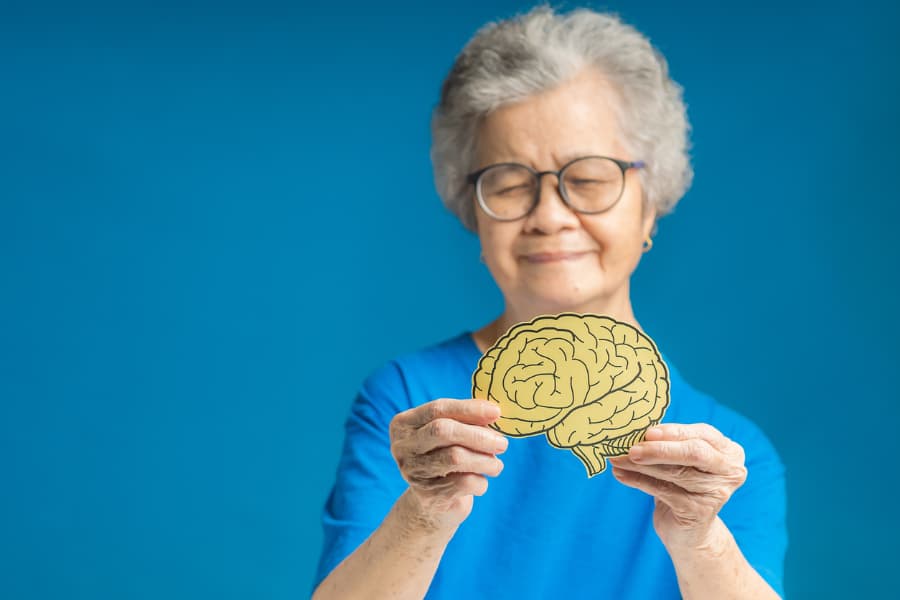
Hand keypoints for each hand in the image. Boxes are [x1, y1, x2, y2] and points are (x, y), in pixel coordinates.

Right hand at [389, 398, 507, 530]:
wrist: (431, 506)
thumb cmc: (443, 459)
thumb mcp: (449, 437)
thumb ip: (465, 422)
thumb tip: (492, 414)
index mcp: (404, 424)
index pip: (437, 409)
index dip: (469, 409)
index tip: (496, 412)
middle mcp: (403, 447)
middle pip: (443, 431)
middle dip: (478, 435)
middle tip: (502, 443)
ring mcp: (412, 471)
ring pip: (456, 457)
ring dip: (485, 460)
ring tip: (496, 465)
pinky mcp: (427, 495)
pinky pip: (463, 482)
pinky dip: (481, 482)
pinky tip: (481, 482)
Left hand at [609, 423, 746, 549]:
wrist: (688, 531)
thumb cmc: (682, 486)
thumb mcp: (680, 461)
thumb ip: (668, 445)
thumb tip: (633, 431)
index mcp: (729, 451)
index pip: (702, 434)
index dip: (674, 432)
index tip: (647, 432)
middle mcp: (730, 471)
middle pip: (694, 453)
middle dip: (660, 449)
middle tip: (631, 449)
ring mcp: (717, 492)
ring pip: (675, 472)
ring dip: (641, 465)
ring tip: (617, 459)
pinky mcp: (699, 511)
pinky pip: (663, 491)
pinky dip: (638, 481)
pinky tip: (621, 475)